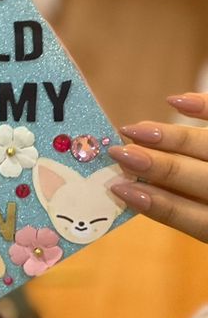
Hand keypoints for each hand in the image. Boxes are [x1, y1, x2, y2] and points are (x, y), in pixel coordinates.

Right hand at [107, 93, 207, 241]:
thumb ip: (186, 212)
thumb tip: (138, 191)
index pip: (189, 216)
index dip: (154, 203)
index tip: (118, 188)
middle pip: (197, 179)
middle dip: (156, 166)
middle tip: (119, 153)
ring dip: (171, 137)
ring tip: (136, 129)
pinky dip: (205, 108)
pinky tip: (176, 100)